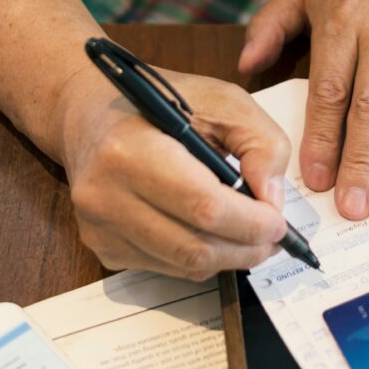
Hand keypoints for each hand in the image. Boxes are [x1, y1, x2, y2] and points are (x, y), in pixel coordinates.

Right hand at [55, 65, 289, 279]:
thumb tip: (271, 200)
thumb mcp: (222, 100)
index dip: (251, 223)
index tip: (279, 221)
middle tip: (273, 236)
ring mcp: (99, 226)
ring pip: (183, 266)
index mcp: (130, 150)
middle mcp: (105, 195)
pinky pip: (166, 268)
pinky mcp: (101, 246)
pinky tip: (210, 232)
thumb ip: (261, 143)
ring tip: (249, 236)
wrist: (89, 112)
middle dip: (247, 248)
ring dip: (227, 257)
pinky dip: (200, 258)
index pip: (204, 207)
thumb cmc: (160, 102)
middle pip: (194, 248)